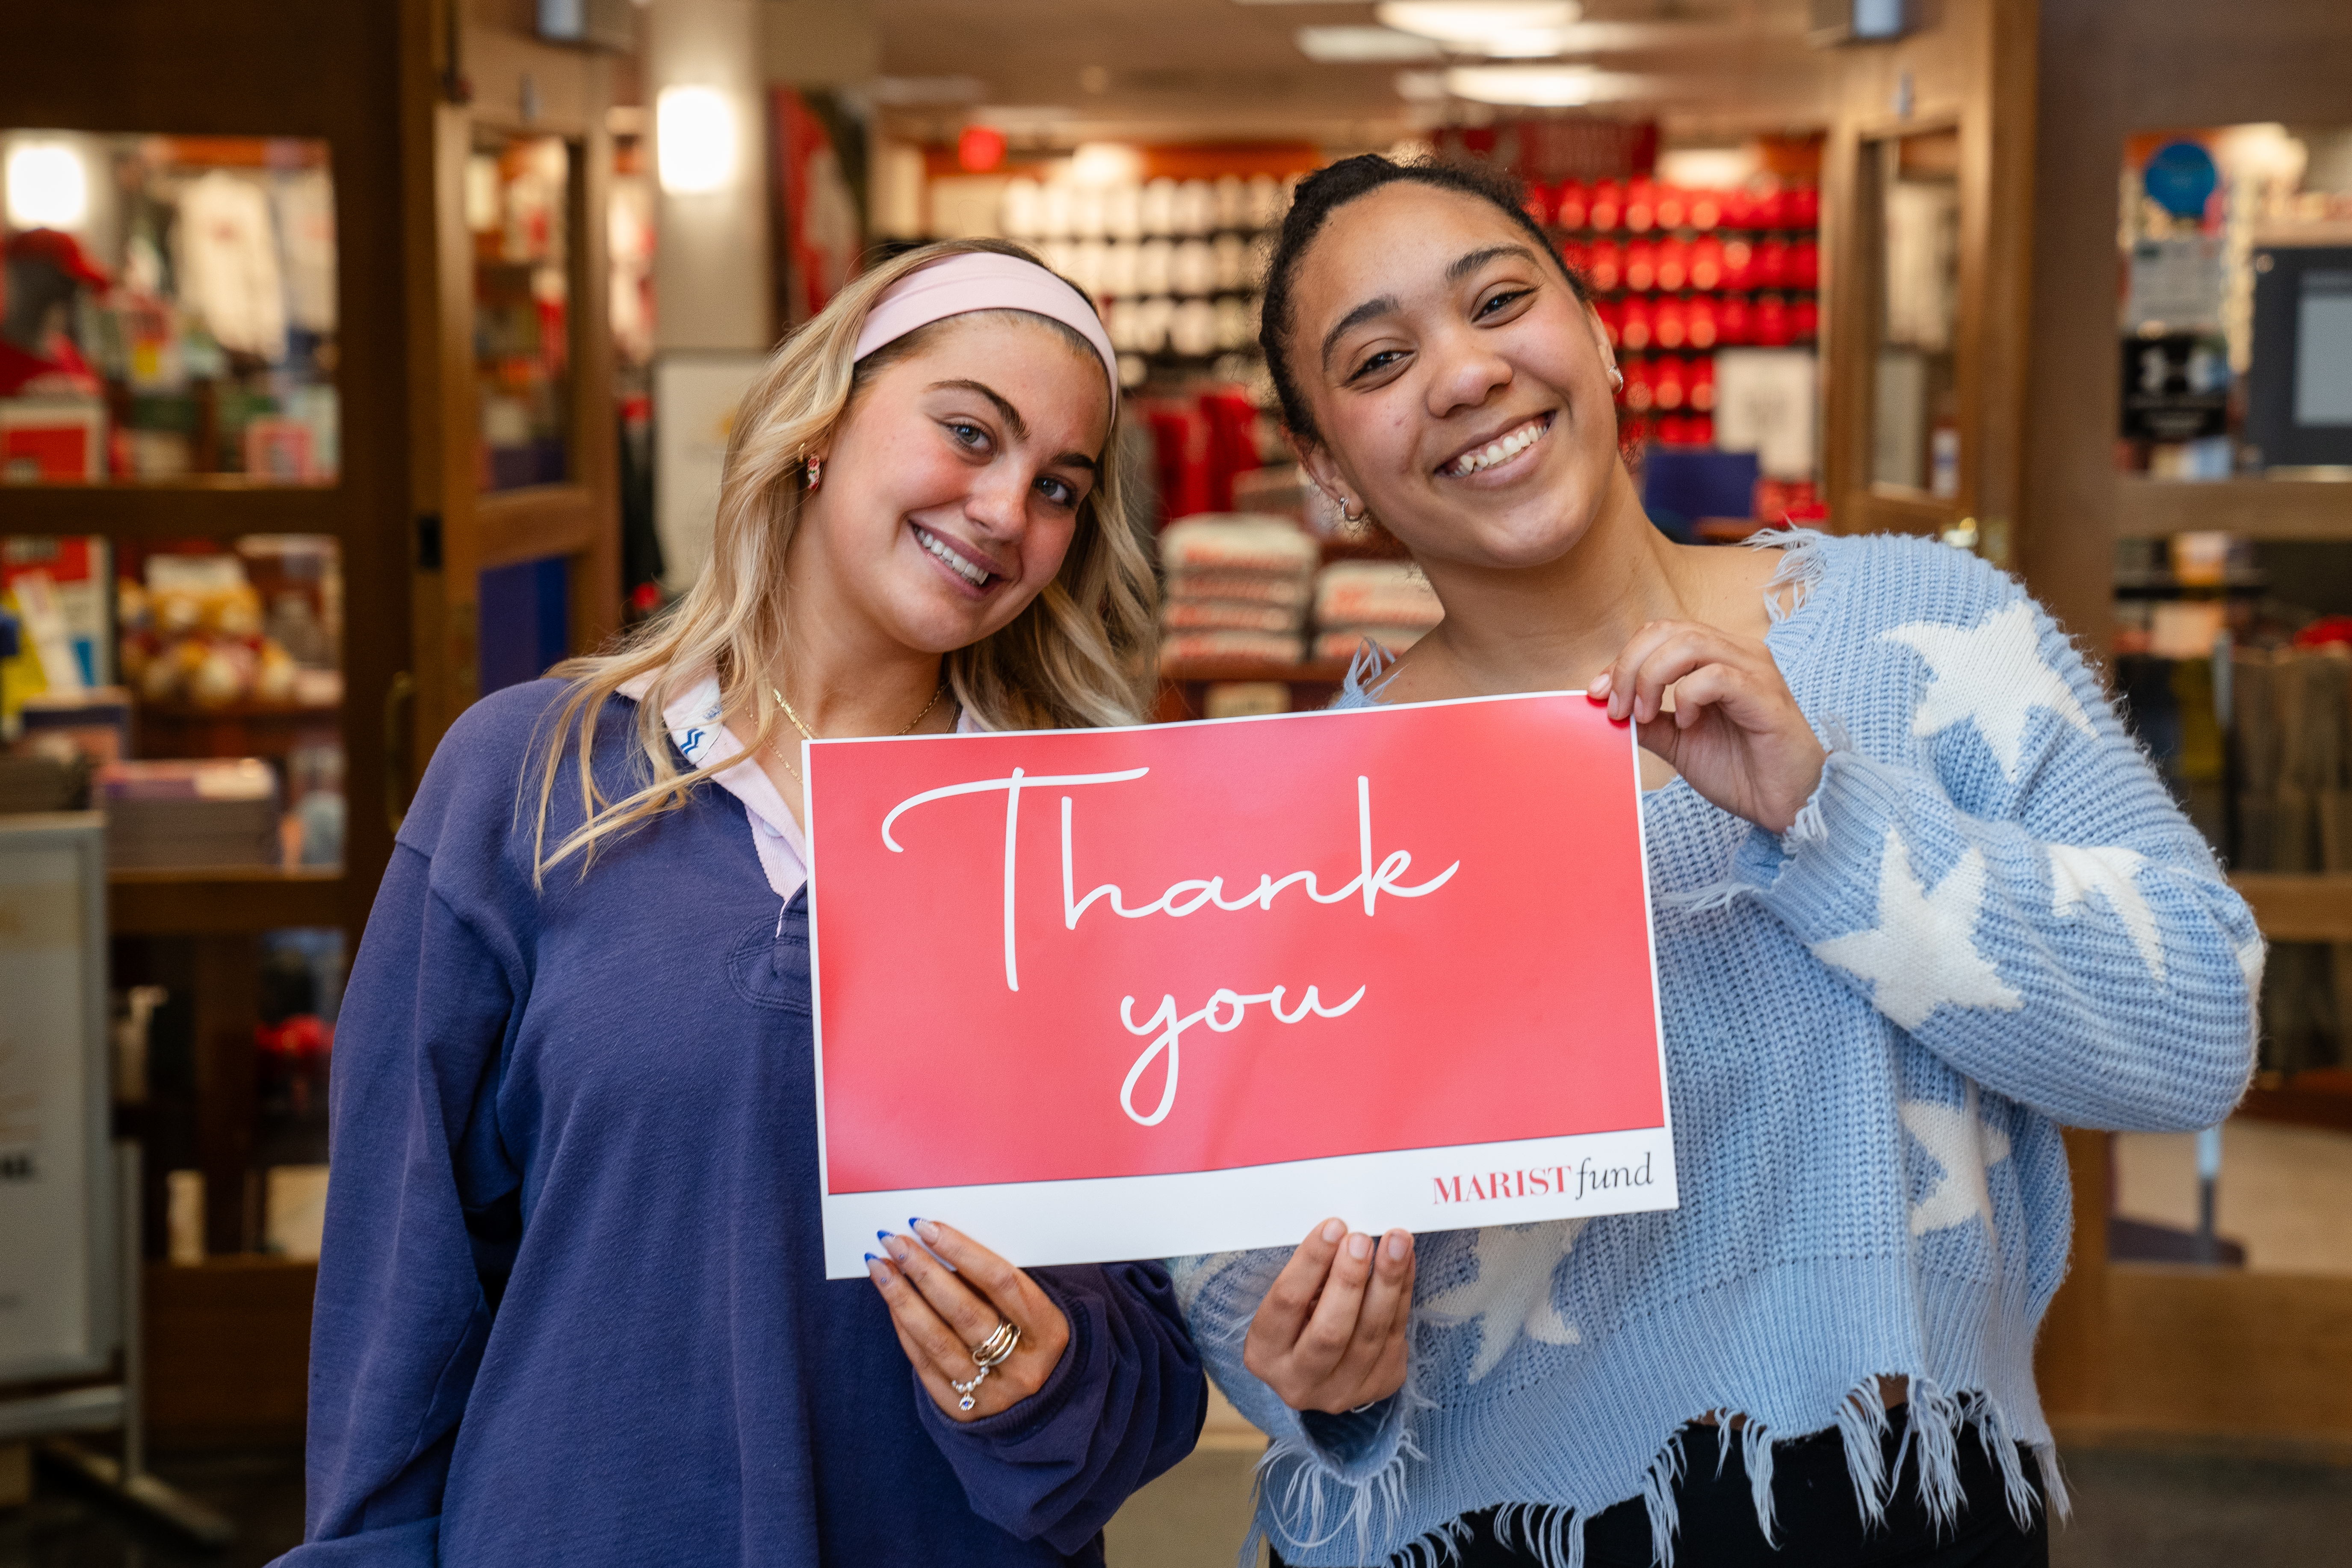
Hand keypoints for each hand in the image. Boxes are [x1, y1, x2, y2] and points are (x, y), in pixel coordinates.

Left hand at [870, 1219, 1071, 1422]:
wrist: (1042, 1400)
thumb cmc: (1032, 1337)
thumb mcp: (1031, 1307)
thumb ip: (992, 1282)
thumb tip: (937, 1246)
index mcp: (1049, 1332)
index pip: (1001, 1282)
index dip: (962, 1251)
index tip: (928, 1227)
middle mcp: (1023, 1367)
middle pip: (965, 1311)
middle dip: (923, 1271)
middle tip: (895, 1241)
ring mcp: (992, 1393)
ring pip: (937, 1341)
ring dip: (902, 1298)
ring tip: (881, 1267)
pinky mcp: (964, 1411)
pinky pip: (925, 1365)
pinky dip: (904, 1329)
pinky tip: (892, 1302)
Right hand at [1243, 1219, 1415, 1414]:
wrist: (1322, 1368)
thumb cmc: (1300, 1319)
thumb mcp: (1291, 1300)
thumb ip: (1310, 1276)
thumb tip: (1343, 1233)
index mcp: (1264, 1354)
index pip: (1286, 1303)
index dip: (1310, 1262)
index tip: (1333, 1227)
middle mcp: (1300, 1382)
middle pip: (1329, 1330)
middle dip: (1349, 1280)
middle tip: (1362, 1240)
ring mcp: (1343, 1391)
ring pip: (1370, 1334)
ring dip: (1387, 1282)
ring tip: (1397, 1242)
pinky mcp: (1380, 1385)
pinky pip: (1396, 1334)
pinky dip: (1403, 1293)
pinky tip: (1406, 1262)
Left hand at [1591, 619, 1826, 833]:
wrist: (1785, 804)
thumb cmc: (1740, 769)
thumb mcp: (1677, 742)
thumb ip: (1646, 721)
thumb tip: (1604, 707)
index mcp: (1715, 657)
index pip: (1659, 634)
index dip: (1621, 659)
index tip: (1596, 694)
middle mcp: (1736, 653)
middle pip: (1668, 630)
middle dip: (1629, 666)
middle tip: (1617, 707)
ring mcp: (1753, 670)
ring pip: (1689, 644)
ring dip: (1652, 678)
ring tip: (1646, 714)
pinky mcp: (1765, 695)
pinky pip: (1715, 676)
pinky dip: (1688, 697)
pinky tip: (1688, 723)